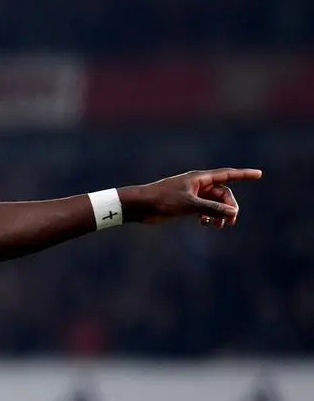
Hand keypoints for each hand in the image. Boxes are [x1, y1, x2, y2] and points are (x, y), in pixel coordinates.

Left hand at [119, 168, 262, 228]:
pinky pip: (204, 209)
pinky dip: (208, 216)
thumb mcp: (190, 205)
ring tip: (218, 226)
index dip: (244, 175)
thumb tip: (232, 213)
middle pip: (223, 194)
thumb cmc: (162, 200)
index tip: (259, 174)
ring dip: (219, 214)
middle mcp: (198, 184)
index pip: (227, 174)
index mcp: (200, 178)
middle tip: (231, 221)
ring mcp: (192, 194)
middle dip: (229, 206)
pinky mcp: (185, 205)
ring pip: (214, 203)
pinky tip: (205, 224)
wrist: (140, 206)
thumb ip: (212, 208)